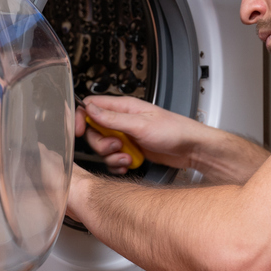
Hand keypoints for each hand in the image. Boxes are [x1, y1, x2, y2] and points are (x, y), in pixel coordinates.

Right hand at [75, 95, 202, 174]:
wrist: (192, 149)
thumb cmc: (175, 130)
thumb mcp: (141, 124)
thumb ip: (113, 118)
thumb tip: (90, 109)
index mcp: (124, 107)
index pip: (91, 106)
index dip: (81, 118)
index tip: (78, 131)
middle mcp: (123, 120)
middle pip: (94, 131)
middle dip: (101, 143)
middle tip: (117, 146)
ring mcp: (127, 135)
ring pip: (104, 147)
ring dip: (112, 156)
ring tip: (127, 157)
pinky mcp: (132, 149)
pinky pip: (114, 159)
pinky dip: (118, 164)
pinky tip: (129, 164)